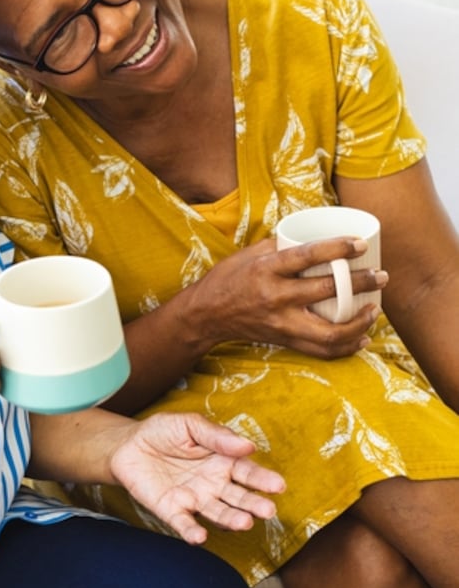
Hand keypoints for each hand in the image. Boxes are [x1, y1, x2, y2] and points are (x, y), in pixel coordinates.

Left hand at [109, 412, 284, 544]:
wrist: (127, 444)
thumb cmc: (162, 432)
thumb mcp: (189, 424)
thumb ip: (216, 435)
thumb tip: (248, 445)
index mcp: (222, 461)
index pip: (247, 472)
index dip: (262, 479)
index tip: (278, 485)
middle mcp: (214, 485)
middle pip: (238, 497)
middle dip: (253, 504)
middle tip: (268, 510)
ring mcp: (194, 499)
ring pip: (217, 513)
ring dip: (230, 520)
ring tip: (244, 523)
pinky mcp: (172, 510)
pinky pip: (184, 523)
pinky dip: (192, 531)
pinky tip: (200, 536)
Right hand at [191, 237, 385, 357]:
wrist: (206, 314)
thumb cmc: (228, 278)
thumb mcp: (249, 254)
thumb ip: (281, 247)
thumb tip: (314, 237)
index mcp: (266, 271)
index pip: (307, 257)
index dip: (337, 249)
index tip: (360, 245)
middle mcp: (275, 298)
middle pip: (327, 292)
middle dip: (360, 283)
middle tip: (380, 276)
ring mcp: (281, 323)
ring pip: (329, 332)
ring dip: (359, 322)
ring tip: (374, 309)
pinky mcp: (284, 340)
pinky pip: (321, 350)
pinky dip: (346, 346)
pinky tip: (361, 337)